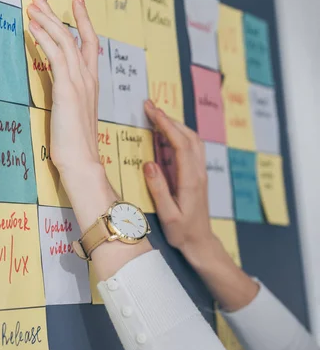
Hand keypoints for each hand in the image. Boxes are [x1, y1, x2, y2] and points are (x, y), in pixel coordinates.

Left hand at [27, 0, 113, 228]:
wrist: (82, 163)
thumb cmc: (76, 145)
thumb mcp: (73, 115)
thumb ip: (69, 98)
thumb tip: (60, 89)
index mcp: (91, 84)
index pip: (90, 45)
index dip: (83, 21)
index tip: (76, 2)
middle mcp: (88, 78)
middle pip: (77, 36)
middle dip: (59, 13)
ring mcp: (80, 82)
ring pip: (66, 40)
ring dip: (48, 19)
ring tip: (33, 4)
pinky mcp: (67, 89)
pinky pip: (55, 55)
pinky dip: (44, 37)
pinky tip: (32, 26)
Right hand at [143, 100, 215, 264]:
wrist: (201, 243)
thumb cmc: (182, 232)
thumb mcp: (168, 214)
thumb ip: (158, 189)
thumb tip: (149, 163)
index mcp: (190, 179)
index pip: (180, 143)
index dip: (166, 124)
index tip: (151, 110)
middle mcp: (198, 172)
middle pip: (188, 135)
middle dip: (169, 118)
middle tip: (149, 106)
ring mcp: (200, 172)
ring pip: (192, 139)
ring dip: (176, 124)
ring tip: (156, 115)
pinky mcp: (198, 174)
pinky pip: (192, 147)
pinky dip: (180, 133)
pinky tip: (167, 133)